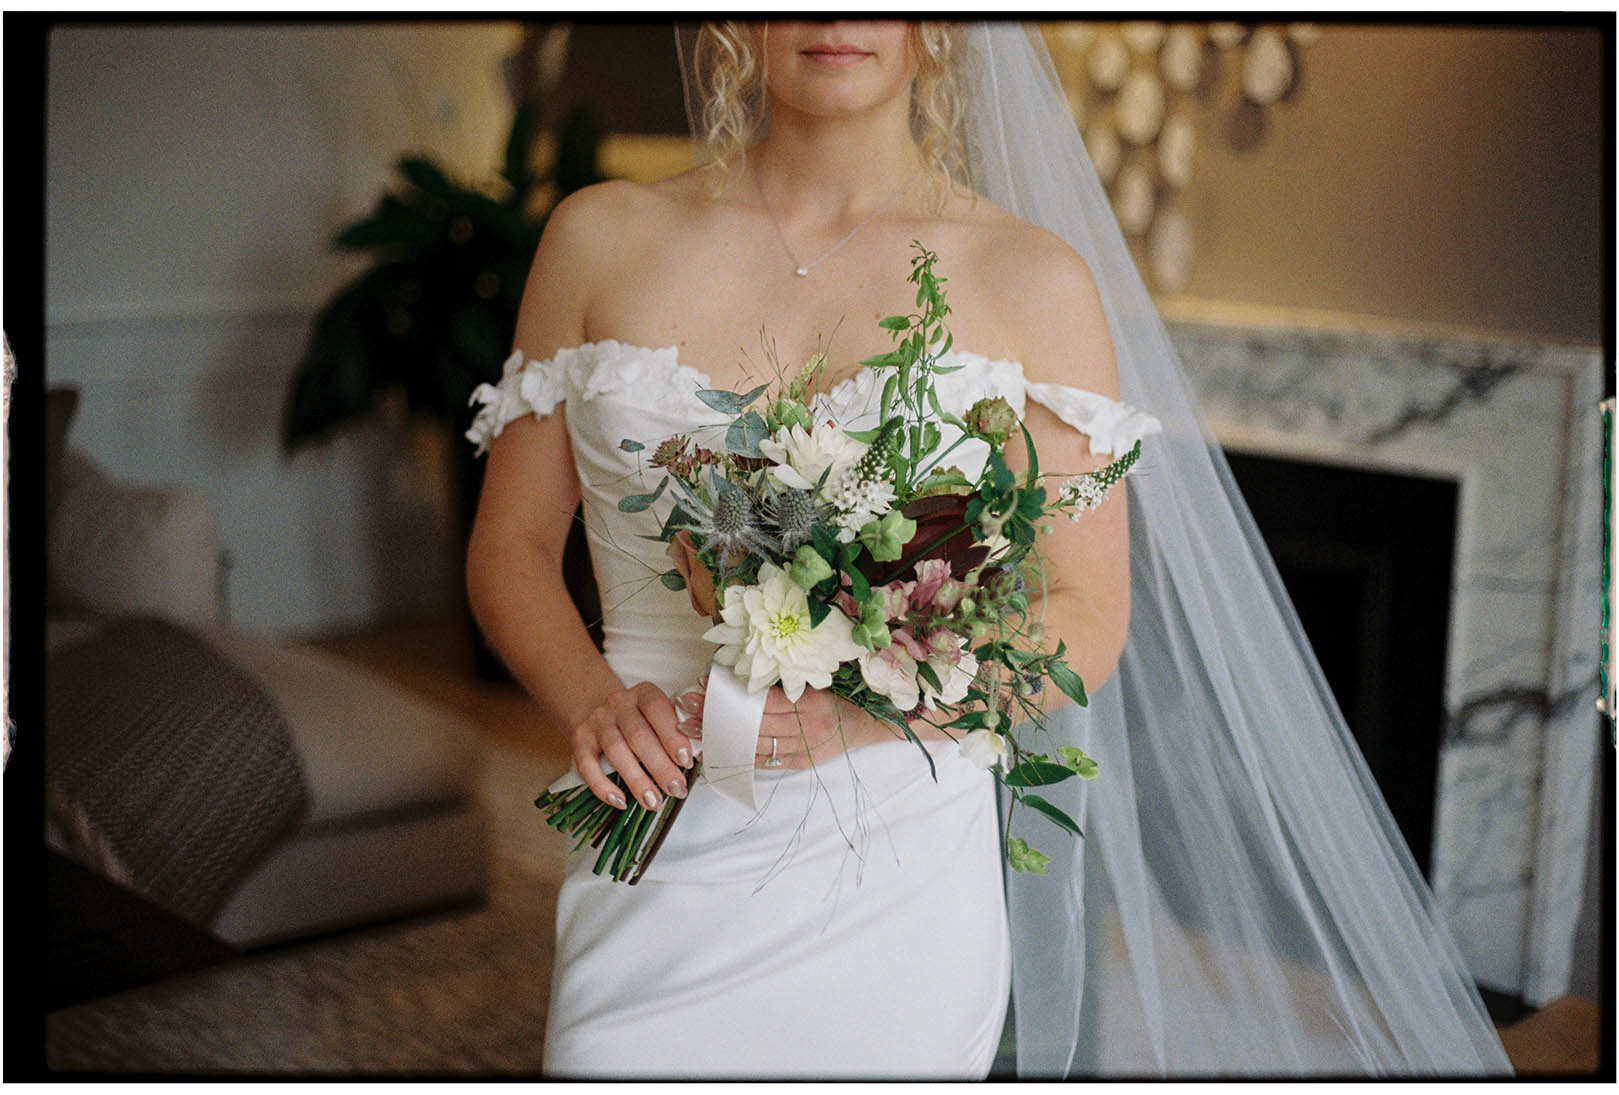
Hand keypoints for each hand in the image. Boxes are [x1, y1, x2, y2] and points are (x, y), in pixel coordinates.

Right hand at [571, 681, 694, 811]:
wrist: (596, 707)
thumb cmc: (637, 717)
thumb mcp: (657, 714)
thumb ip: (675, 731)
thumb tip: (697, 758)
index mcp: (643, 693)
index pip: (657, 709)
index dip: (672, 736)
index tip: (686, 760)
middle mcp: (618, 704)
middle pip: (638, 736)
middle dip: (660, 766)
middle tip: (675, 788)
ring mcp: (597, 722)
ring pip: (616, 751)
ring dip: (637, 780)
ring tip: (653, 801)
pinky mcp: (579, 740)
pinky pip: (587, 766)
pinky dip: (603, 786)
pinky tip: (620, 800)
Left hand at [674, 681, 894, 770]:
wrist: (865, 726)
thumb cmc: (837, 698)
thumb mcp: (813, 683)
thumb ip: (781, 683)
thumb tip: (738, 674)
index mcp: (809, 701)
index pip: (762, 700)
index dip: (731, 695)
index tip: (703, 686)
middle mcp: (805, 727)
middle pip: (752, 723)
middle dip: (717, 716)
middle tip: (688, 708)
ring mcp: (801, 748)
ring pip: (753, 744)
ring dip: (721, 737)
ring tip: (693, 730)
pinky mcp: (798, 763)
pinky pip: (763, 760)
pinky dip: (739, 754)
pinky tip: (717, 748)